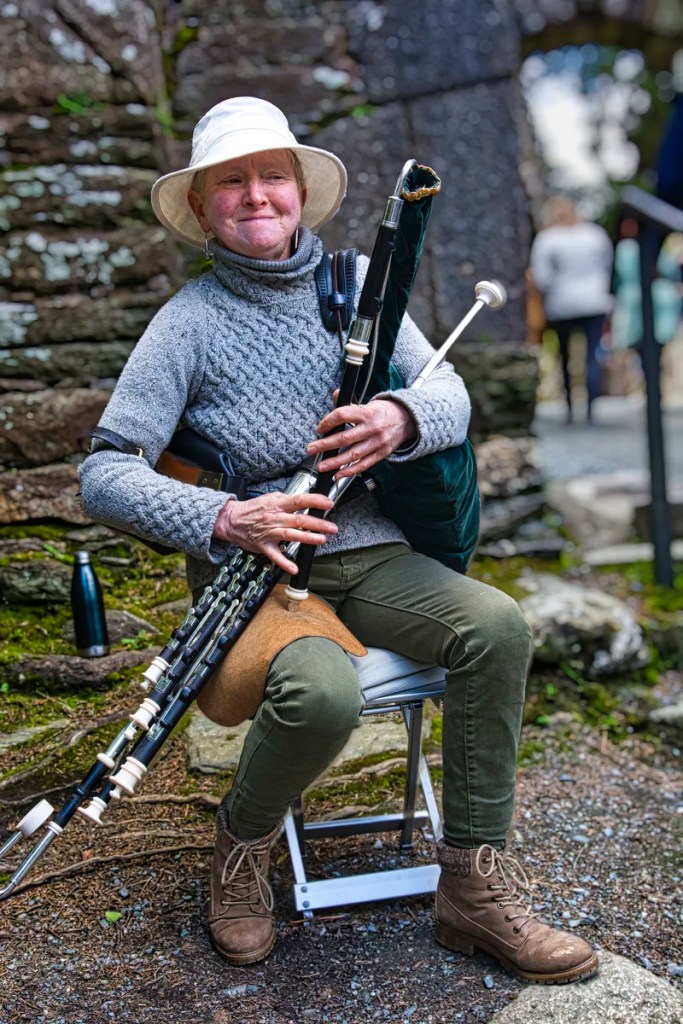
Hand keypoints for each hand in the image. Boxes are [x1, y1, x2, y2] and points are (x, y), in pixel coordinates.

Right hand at [213, 491, 337, 573]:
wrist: (232, 520)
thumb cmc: (252, 509)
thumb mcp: (270, 498)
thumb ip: (287, 500)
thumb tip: (305, 500)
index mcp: (278, 504)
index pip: (299, 500)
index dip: (315, 501)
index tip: (329, 503)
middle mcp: (275, 518)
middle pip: (299, 520)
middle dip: (318, 524)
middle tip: (332, 527)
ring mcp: (269, 532)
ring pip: (291, 535)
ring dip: (307, 538)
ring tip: (322, 540)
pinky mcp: (264, 545)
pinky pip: (275, 555)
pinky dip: (284, 563)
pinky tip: (294, 568)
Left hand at [307, 397, 416, 477]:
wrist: (407, 420)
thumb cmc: (383, 412)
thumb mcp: (368, 403)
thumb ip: (349, 402)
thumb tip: (336, 394)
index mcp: (367, 412)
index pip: (343, 415)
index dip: (328, 421)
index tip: (319, 428)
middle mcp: (372, 428)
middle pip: (345, 438)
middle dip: (325, 445)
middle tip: (311, 449)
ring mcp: (377, 442)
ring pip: (353, 454)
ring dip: (335, 462)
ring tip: (321, 466)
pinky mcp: (381, 454)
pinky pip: (364, 464)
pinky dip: (350, 471)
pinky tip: (338, 474)